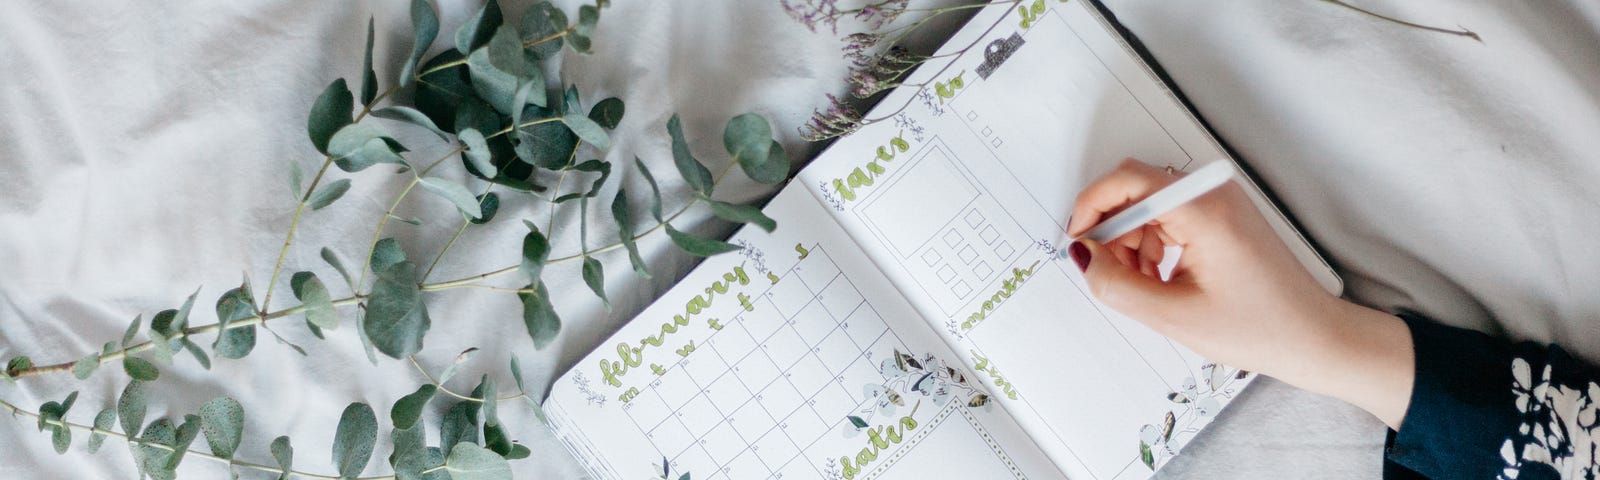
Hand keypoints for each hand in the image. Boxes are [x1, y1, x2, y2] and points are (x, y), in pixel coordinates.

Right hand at [1065, 159, 1413, 427]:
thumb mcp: (1173, 315)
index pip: (1129, 179)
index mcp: (1204, 211)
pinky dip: (1154, 245)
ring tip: (1143, 287)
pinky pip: (1171, 218)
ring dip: (1132, 244)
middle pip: (1137, 192)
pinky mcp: (1224, 217)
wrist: (1313, 338)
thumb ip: (1116, 284)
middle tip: (1110, 274)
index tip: (1078, 238)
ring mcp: (1221, 203)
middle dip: (1113, 232)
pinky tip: (1160, 280)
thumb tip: (1084, 256)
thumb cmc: (1261, 328)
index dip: (1092, 205)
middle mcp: (1214, 195)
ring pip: (1150, 207)